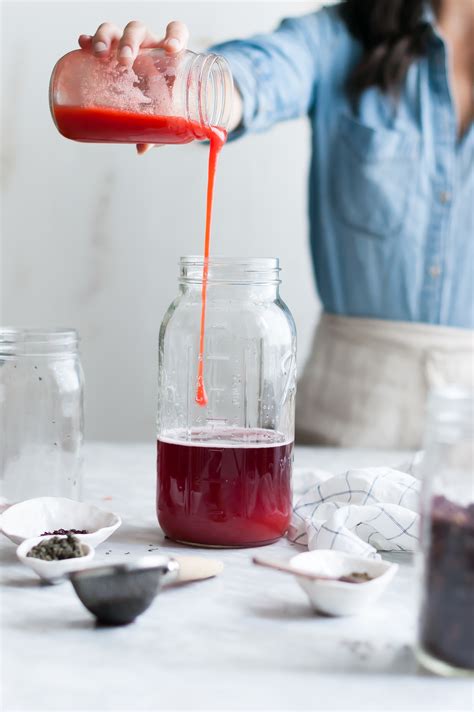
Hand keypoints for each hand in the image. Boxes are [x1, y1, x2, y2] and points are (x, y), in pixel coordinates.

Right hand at [78, 20, 189, 153]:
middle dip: (131, 42)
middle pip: (139, 31)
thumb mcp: (165, 119)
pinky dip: (90, 40)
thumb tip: (141, 148)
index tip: (171, 49)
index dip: (175, 35)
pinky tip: (83, 43)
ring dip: (108, 38)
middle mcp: (148, 46)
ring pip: (117, 31)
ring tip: (101, 54)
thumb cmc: (165, 106)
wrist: (155, 101)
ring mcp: (128, 47)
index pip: (176, 32)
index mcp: (169, 55)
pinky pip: (98, 40)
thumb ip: (159, 131)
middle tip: (125, 60)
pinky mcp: (110, 52)